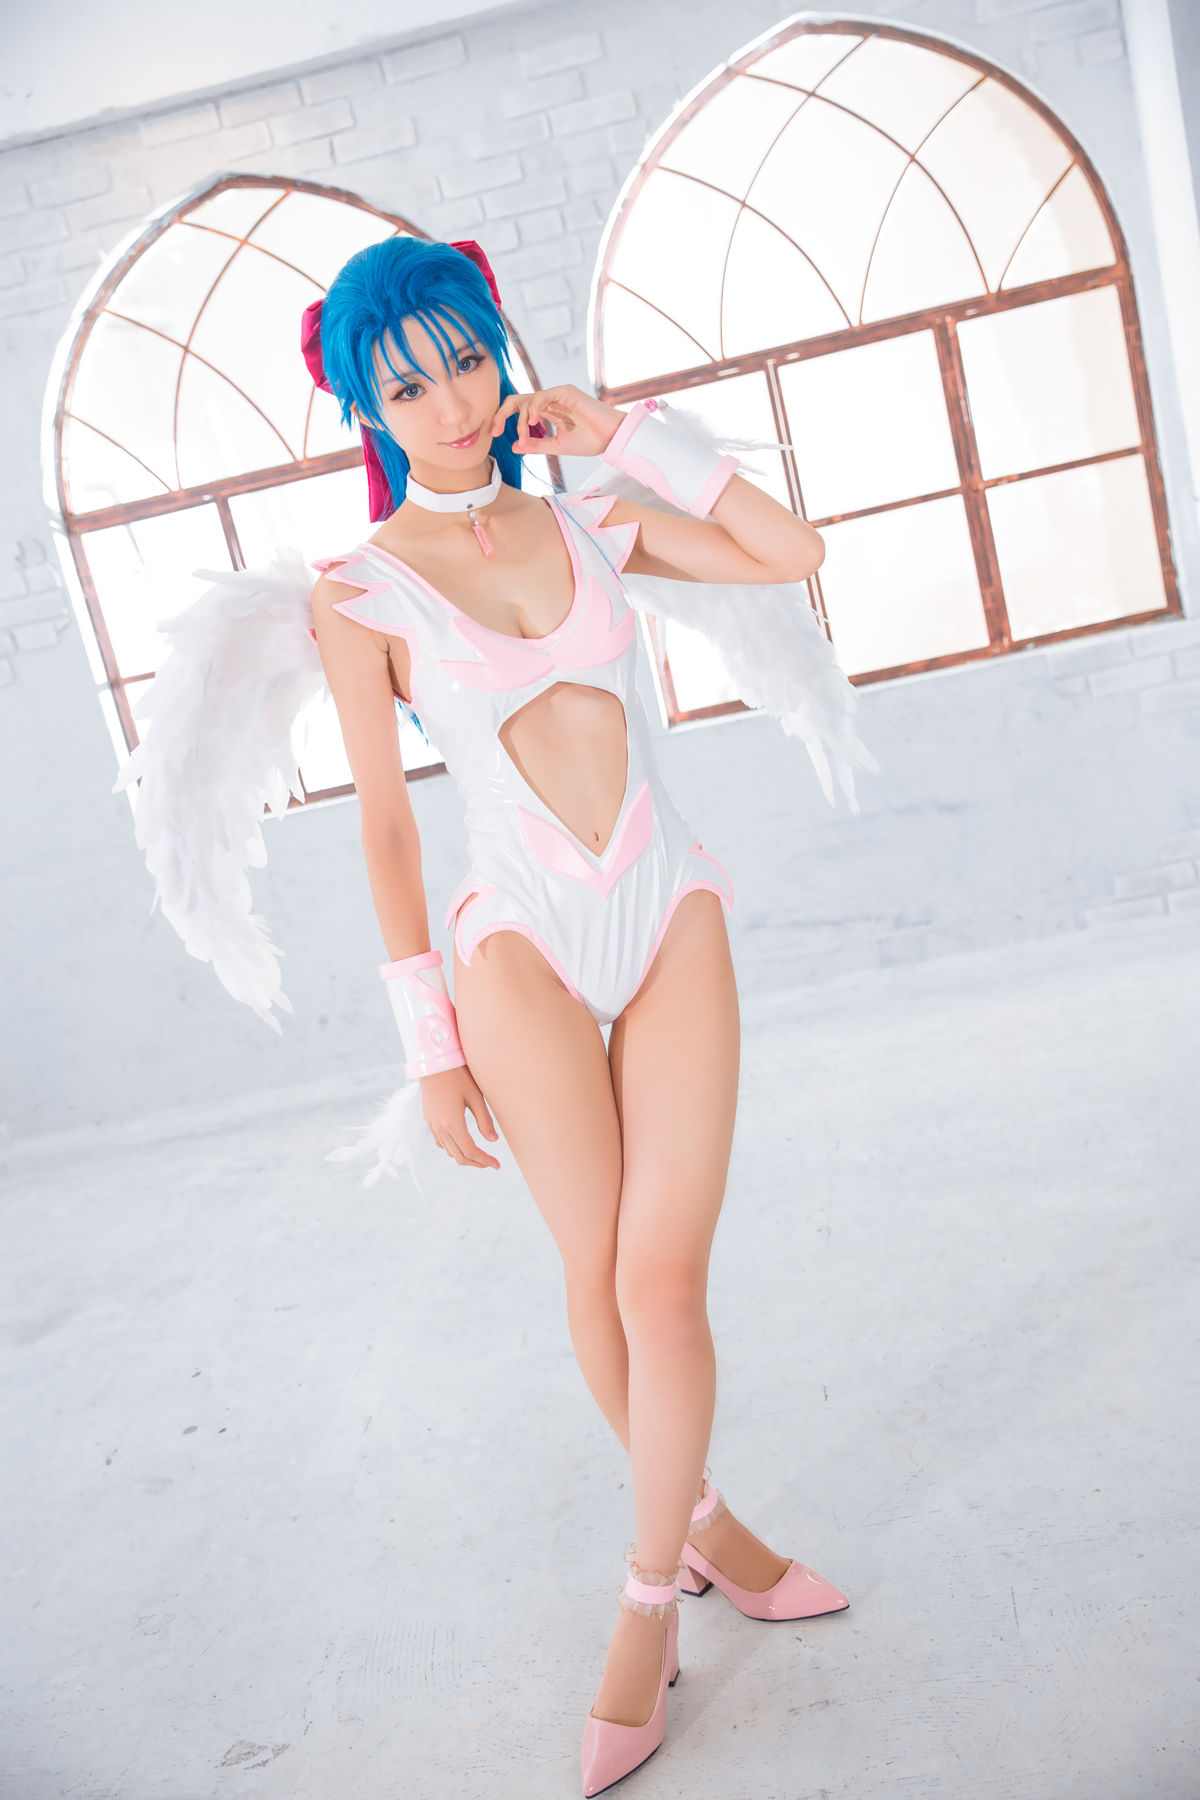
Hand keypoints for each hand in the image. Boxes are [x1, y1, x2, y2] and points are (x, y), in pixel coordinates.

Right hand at [421, 1064, 501, 1169]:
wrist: (433, 1061)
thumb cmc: (457, 1075)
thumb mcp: (475, 1096)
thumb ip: (484, 1120)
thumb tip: (493, 1140)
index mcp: (452, 1123)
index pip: (470, 1151)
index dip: (484, 1160)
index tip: (497, 1165)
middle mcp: (439, 1127)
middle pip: (458, 1156)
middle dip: (475, 1162)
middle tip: (490, 1163)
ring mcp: (431, 1123)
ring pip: (448, 1150)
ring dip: (463, 1155)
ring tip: (479, 1154)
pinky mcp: (428, 1118)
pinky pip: (440, 1141)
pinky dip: (452, 1147)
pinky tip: (462, 1141)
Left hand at [490, 383, 625, 457]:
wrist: (611, 438)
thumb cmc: (589, 441)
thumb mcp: (557, 447)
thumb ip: (536, 445)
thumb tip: (514, 446)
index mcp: (547, 412)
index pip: (519, 410)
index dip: (504, 419)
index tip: (496, 435)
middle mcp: (549, 401)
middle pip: (517, 400)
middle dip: (502, 413)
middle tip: (495, 430)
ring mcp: (556, 395)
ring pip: (527, 400)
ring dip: (520, 420)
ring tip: (523, 435)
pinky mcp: (564, 392)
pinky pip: (541, 396)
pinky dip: (533, 409)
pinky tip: (531, 422)